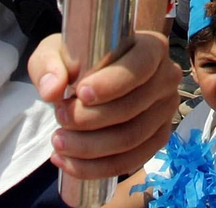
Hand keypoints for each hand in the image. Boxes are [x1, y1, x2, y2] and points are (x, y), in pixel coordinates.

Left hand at [30, 30, 179, 177]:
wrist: (90, 76)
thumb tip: (52, 91)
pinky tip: (68, 163)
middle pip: (132, 108)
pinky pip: (131, 161)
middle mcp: (166, 78)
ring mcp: (166, 111)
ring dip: (89, 147)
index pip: (139, 67)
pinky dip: (96, 168)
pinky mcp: (158, 138)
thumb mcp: (56, 51)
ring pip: (130, 139)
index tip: (80, 93)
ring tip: (58, 143)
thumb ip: (49, 65)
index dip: (111, 83)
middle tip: (60, 117)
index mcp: (151, 48)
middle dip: (90, 119)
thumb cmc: (79, 58)